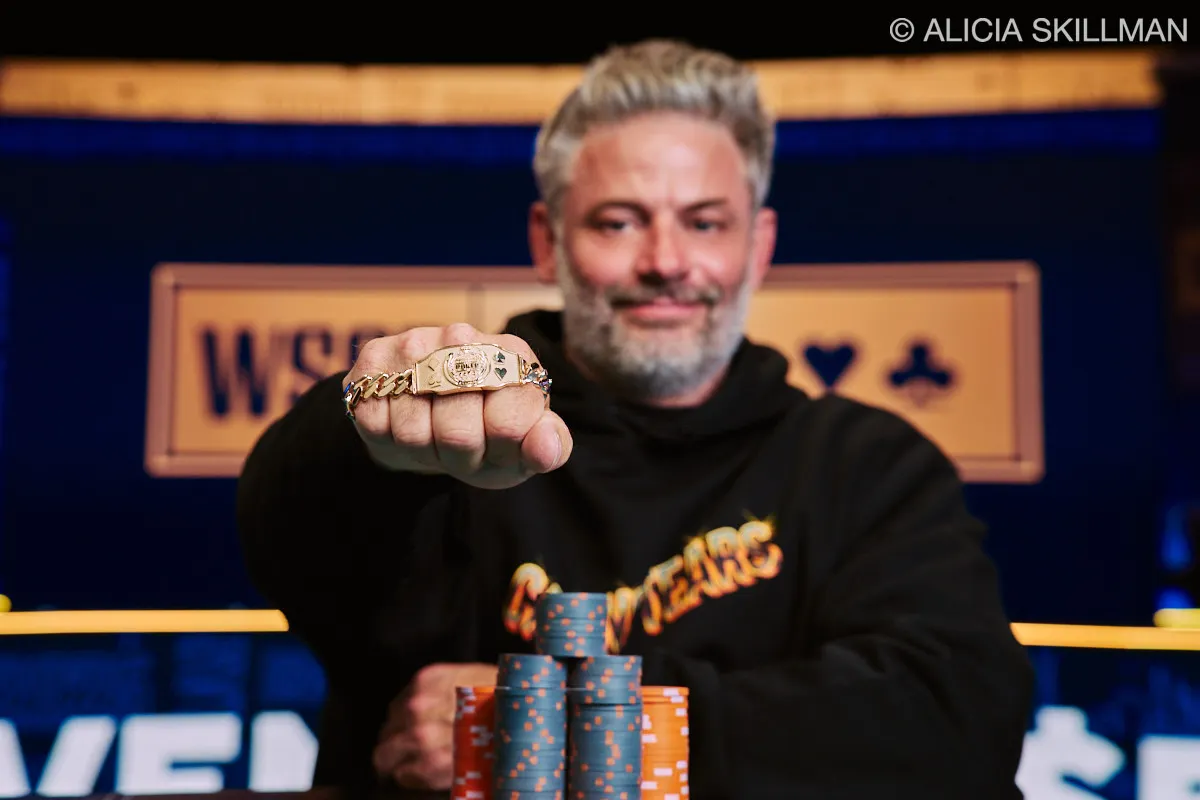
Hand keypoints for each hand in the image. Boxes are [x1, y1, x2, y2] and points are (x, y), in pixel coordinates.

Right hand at [346, 323, 572, 488]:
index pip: (509, 427)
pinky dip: (387, 438)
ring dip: (423, 450)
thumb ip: (550, 446)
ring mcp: (415, 345)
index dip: (499, 453)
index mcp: (513, 356)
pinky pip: (375, 423)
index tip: (498, 446)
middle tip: (462, 447)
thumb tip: (546, 447)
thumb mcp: (525, 446)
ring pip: (413, 433)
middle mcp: (464, 339)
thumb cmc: (488, 433)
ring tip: (433, 435)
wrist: (430, 418)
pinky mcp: (374, 360)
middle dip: (460, 457)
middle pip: (458, 434)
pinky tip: (402, 422)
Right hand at [373, 662, 498, 789]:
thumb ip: (430, 773)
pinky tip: (427, 708)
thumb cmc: (495, 733)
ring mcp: (419, 703)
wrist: (515, 693)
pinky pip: (399, 700)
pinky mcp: (424, 678)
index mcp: (432, 761)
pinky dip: (407, 706)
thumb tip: (405, 774)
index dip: (403, 774)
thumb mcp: (464, 768)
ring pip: (389, 724)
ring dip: (400, 728)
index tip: (409, 770)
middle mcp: (420, 732)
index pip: (396, 775)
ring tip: (422, 727)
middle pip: (383, 752)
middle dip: (392, 757)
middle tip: (406, 754)